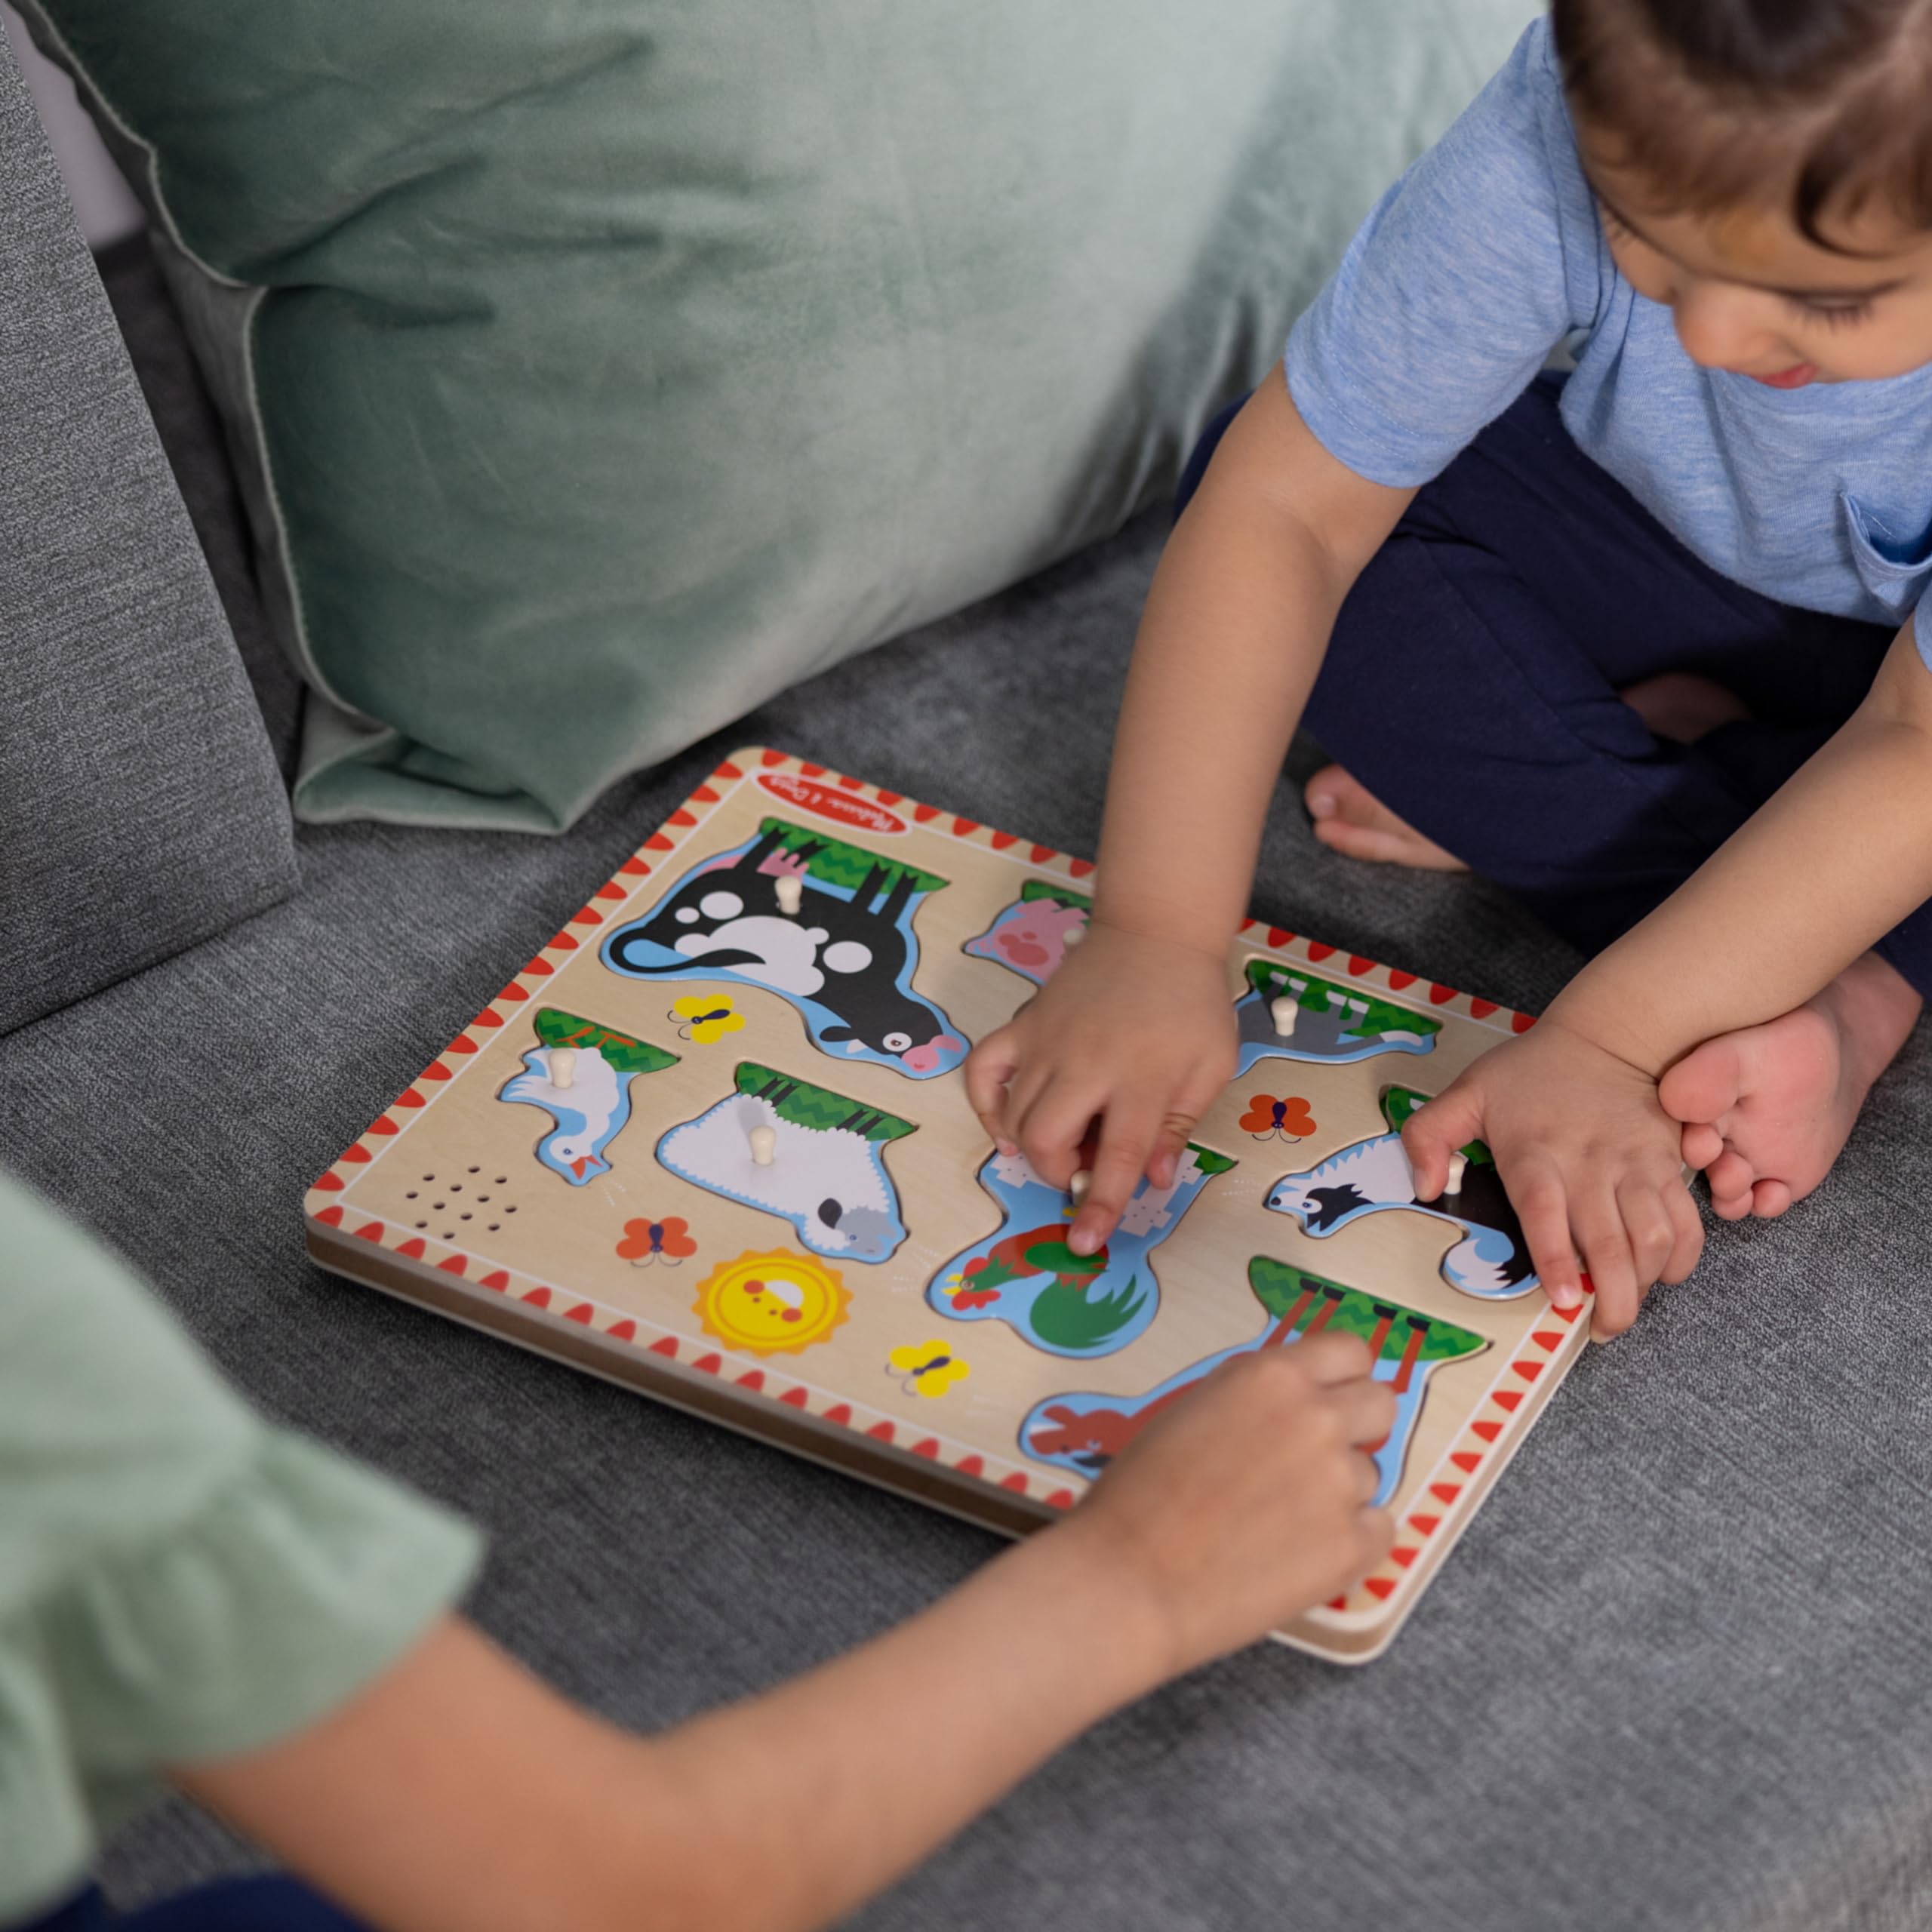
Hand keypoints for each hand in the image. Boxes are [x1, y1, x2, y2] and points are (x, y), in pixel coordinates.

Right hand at [964, 919, 1236, 1255]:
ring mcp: (1047, 1041)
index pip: (1116, 1156)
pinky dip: (985, 1104)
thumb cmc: (1192, 1003)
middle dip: (1057, 1173)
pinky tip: (1006, 1125)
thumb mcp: (1210, 1067)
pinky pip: (983, 1069)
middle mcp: (1086, 1064)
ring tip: (1065, 1140)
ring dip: (1033, 1146)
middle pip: (1048, 1138)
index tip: (1085, 1243)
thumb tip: (1154, 1181)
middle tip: (1083, 1166)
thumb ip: (1179, 1126)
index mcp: (1141, 1079)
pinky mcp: (1024, 1023)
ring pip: (1016, 1114)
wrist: (1155, 932)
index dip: (1100, 1205)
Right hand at [1054, 1333, 1395, 1674]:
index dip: (1342, 1376)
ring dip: (1337, 1492)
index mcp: (1273, 1377)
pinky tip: (1298, 1554)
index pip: (1351, 1351)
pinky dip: (1347, 1541)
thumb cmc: (1138, 1493)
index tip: (1328, 1397)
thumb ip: (1252, 1398)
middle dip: (1356, 1426)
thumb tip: (1288, 1403)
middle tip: (1314, 1459)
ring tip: (1279, 1523)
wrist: (1129, 1579)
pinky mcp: (1351, 1547)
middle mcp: (1317, 1419)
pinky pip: (1377, 1530)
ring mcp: (1340, 1484)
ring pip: (1368, 1475)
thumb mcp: (1191, 1411)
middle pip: (1381, 1403)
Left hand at [1399, 1018, 1702, 1336]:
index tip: (1565, 1298)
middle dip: (1612, 1297)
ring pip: (1655, 1237)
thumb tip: (1423, 1187)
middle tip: (1600, 1330)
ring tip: (1624, 1308)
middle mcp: (1588, 1163)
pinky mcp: (1669, 1164)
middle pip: (1610, 1240)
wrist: (1609, 1034)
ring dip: (1646, 1282)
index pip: (1546, 1211)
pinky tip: (1661, 1275)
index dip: (1558, 1257)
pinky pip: (1687, 1221)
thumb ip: (1429, 1135)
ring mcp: (1635, 1165)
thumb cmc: (1531, 1072)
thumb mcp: (1468, 1091)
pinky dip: (1682, 1257)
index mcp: (1534, 1151)